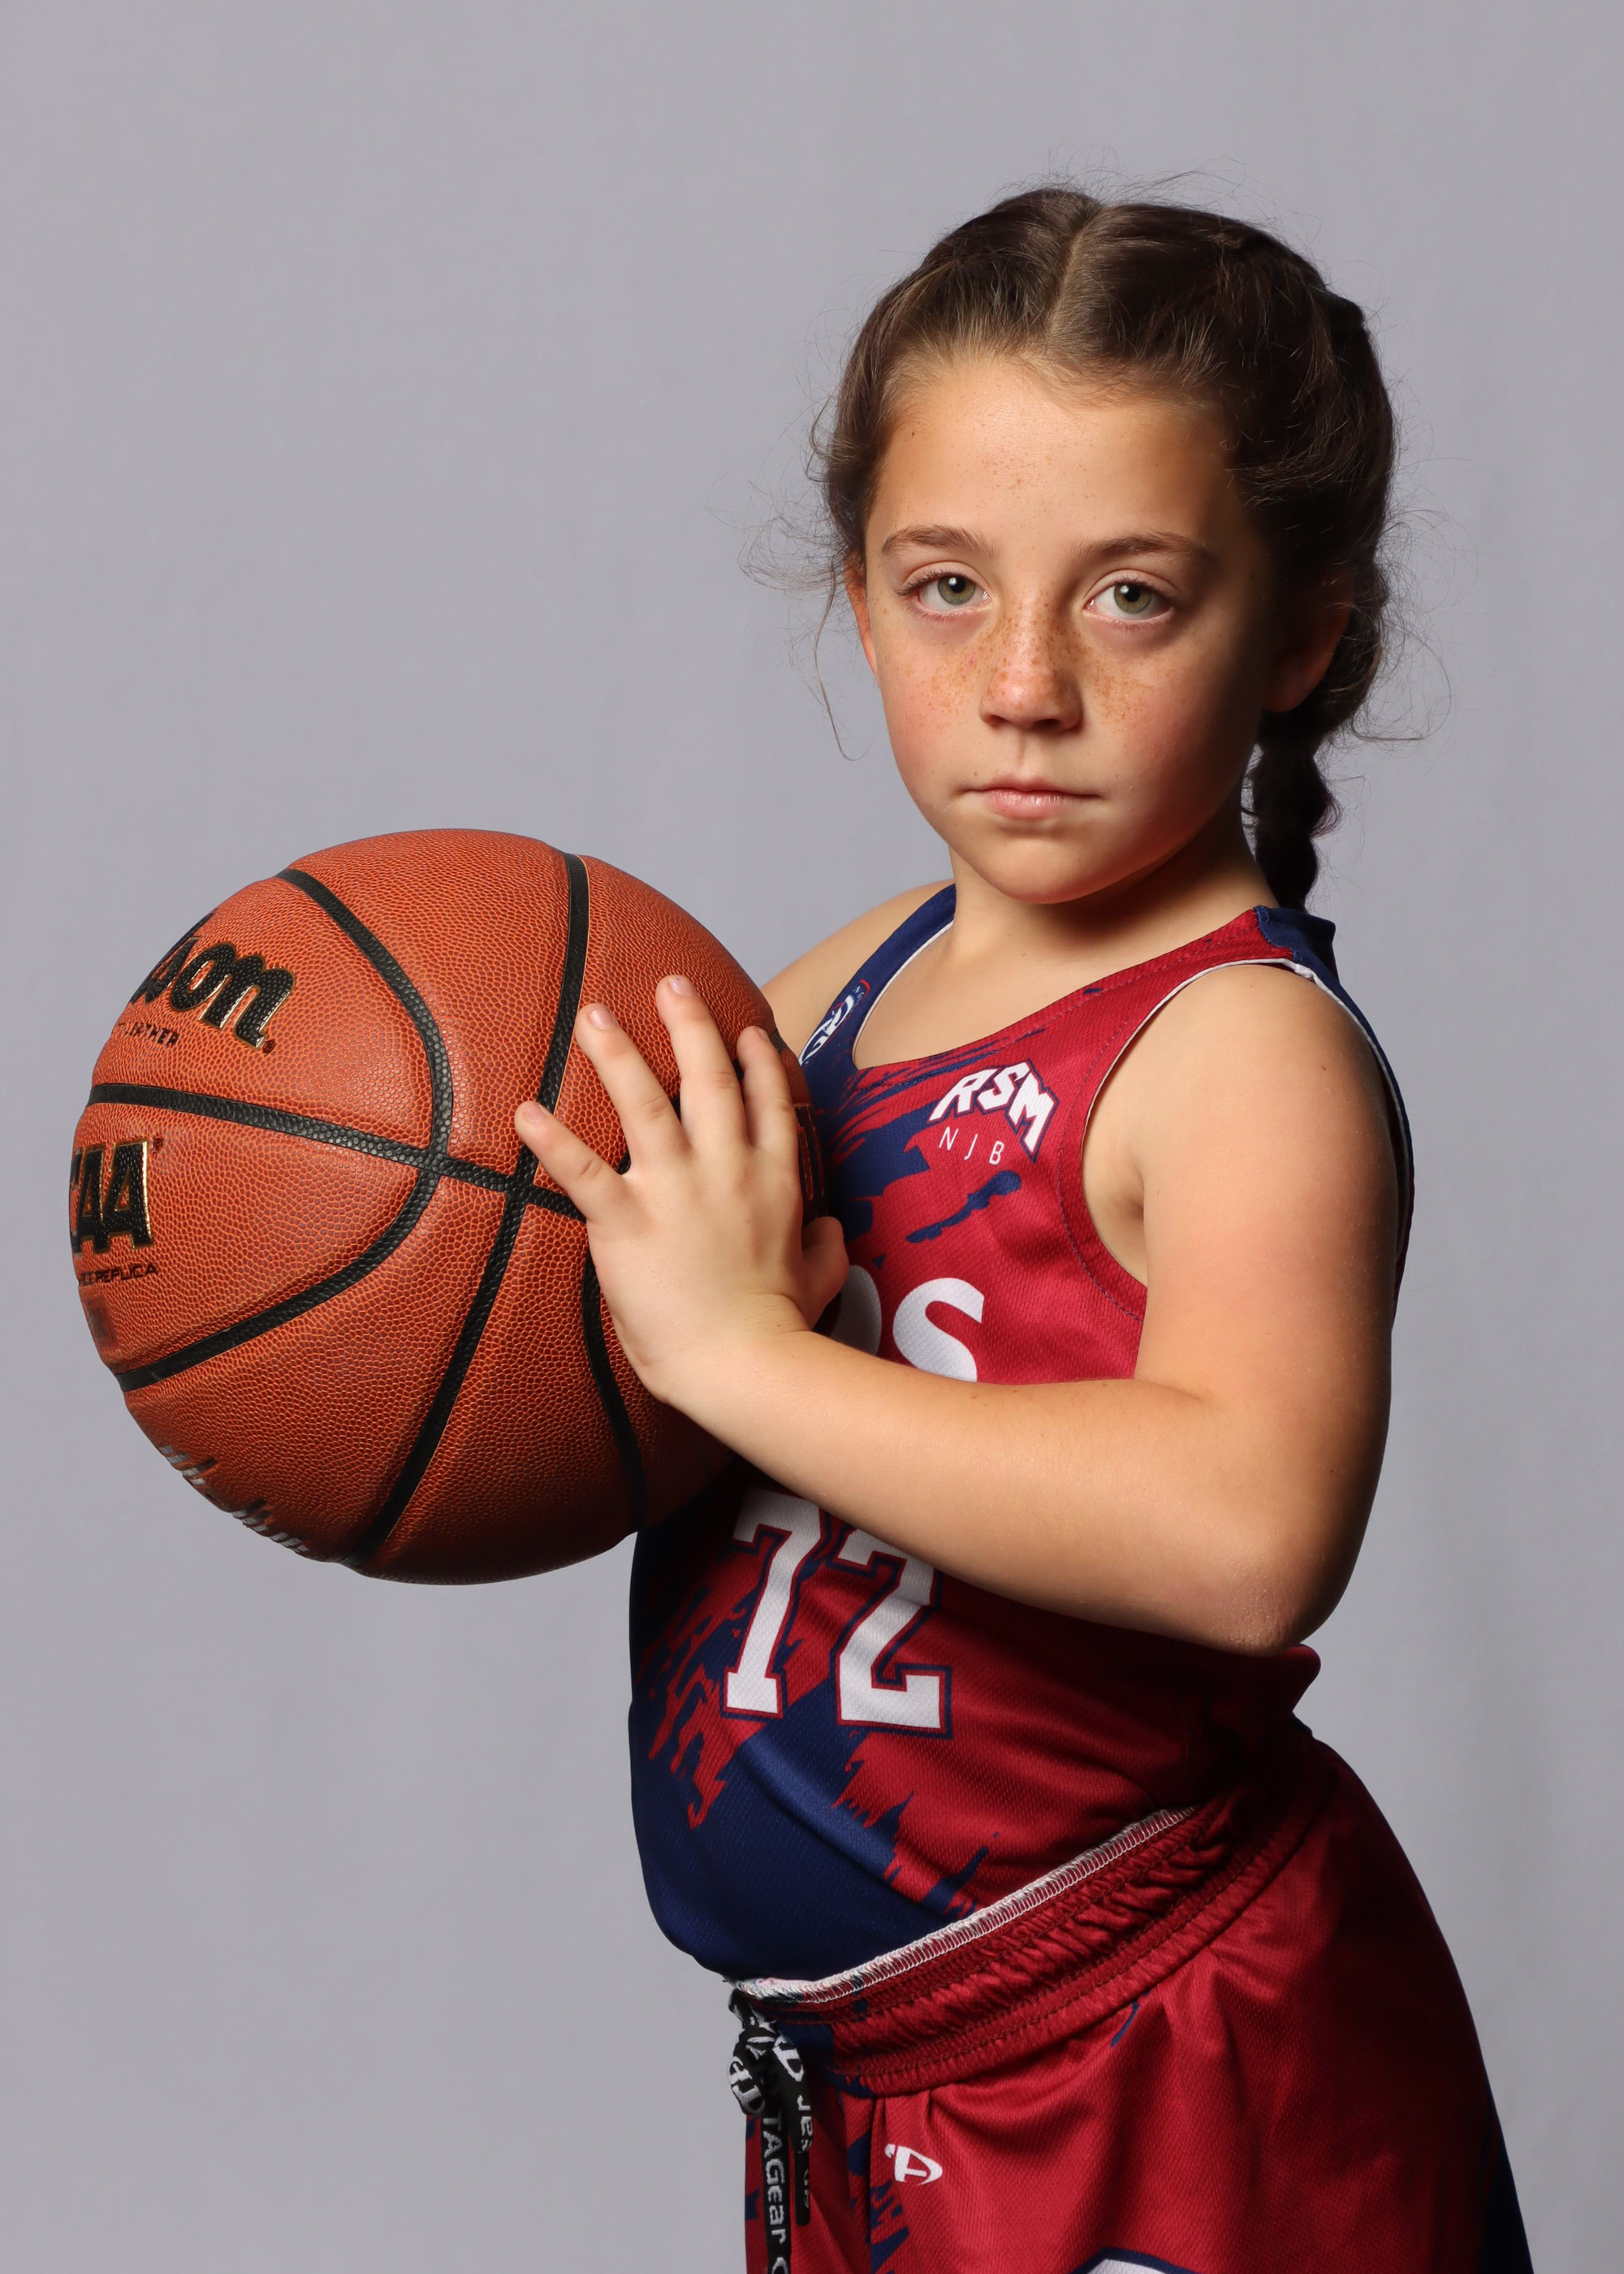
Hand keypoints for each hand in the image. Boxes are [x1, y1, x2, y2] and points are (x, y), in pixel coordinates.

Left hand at [514, 976, 847, 1417]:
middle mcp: (726, 1171)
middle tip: (670, 983)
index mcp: (774, 1182)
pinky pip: (582, 1172)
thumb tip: (833, 1229)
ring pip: (644, 1104)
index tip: (747, 1029)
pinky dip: (551, 1141)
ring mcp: (677, 1192)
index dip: (759, 1060)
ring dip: (616, 1053)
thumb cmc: (781, 1331)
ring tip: (594, 1015)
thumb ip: (828, 1247)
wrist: (746, 1366)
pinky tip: (525, 1110)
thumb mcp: (821, 1280)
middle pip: (709, 1079)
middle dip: (689, 1023)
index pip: (768, 1103)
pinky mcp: (629, 1223)